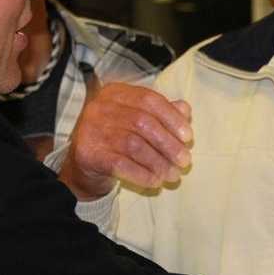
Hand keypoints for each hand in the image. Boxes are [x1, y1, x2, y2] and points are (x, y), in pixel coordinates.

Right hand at [59, 82, 192, 200]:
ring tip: (174, 175)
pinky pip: (120, 164)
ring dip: (159, 162)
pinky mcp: (87, 153)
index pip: (149, 99)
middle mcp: (100, 107)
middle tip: (185, 161)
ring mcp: (91, 130)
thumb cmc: (118, 138)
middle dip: (169, 144)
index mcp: (115, 92)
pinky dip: (142, 174)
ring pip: (134, 145)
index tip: (188, 137)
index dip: (172, 118)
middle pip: (143, 123)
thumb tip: (185, 110)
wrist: (84, 165)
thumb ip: (162, 112)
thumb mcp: (139, 121)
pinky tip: (155, 182)